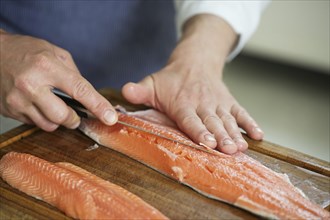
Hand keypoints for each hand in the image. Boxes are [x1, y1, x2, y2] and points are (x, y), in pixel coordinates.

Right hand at [0, 30, 116, 130]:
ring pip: (49, 125)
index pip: (80, 90)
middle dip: (74, 119)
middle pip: (63, 116)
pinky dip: (42, 118)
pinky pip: (34, 124)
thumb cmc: (26, 51)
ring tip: (52, 104)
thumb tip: (88, 97)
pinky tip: (37, 104)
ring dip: (58, 120)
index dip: (98, 106)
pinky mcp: (9, 110)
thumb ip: (74, 75)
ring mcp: (17, 100)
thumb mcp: (55, 53)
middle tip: (76, 115)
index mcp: (47, 66)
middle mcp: (31, 85)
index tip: (110, 117)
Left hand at [122, 15, 263, 153]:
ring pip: (229, 120)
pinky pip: (242, 112)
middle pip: (213, 123)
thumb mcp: (152, 83)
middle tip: (230, 151)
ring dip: (236, 134)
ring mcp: (219, 103)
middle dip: (222, 138)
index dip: (200, 132)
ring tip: (242, 148)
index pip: (191, 120)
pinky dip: (250, 123)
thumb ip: (139, 91)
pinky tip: (259, 135)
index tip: (209, 143)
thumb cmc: (171, 79)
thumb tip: (124, 91)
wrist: (195, 61)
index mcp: (183, 103)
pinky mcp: (229, 102)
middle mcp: (203, 104)